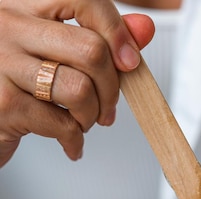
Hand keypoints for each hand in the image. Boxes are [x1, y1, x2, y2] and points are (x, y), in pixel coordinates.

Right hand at [0, 0, 154, 165]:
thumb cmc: (19, 83)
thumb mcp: (55, 51)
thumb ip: (99, 36)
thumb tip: (144, 28)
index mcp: (24, 3)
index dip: (116, 31)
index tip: (128, 61)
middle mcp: (9, 24)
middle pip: (91, 50)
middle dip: (110, 89)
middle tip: (106, 108)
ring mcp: (3, 62)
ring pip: (80, 90)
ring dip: (92, 116)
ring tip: (83, 122)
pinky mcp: (5, 104)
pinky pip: (62, 124)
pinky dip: (74, 139)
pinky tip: (70, 142)